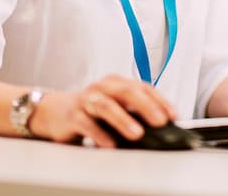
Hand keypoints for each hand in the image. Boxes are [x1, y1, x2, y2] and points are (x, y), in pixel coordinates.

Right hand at [28, 74, 175, 146]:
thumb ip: (134, 112)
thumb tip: (161, 125)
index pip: (142, 87)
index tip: (173, 115)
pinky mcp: (72, 116)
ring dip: (124, 120)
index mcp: (116, 83)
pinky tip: (109, 144)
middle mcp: (102, 88)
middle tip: (160, 121)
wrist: (54, 112)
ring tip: (137, 134)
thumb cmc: (91, 110)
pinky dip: (99, 134)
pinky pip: (87, 124)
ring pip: (107, 106)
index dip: (159, 100)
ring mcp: (86, 100)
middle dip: (146, 106)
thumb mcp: (114, 106)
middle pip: (127, 92)